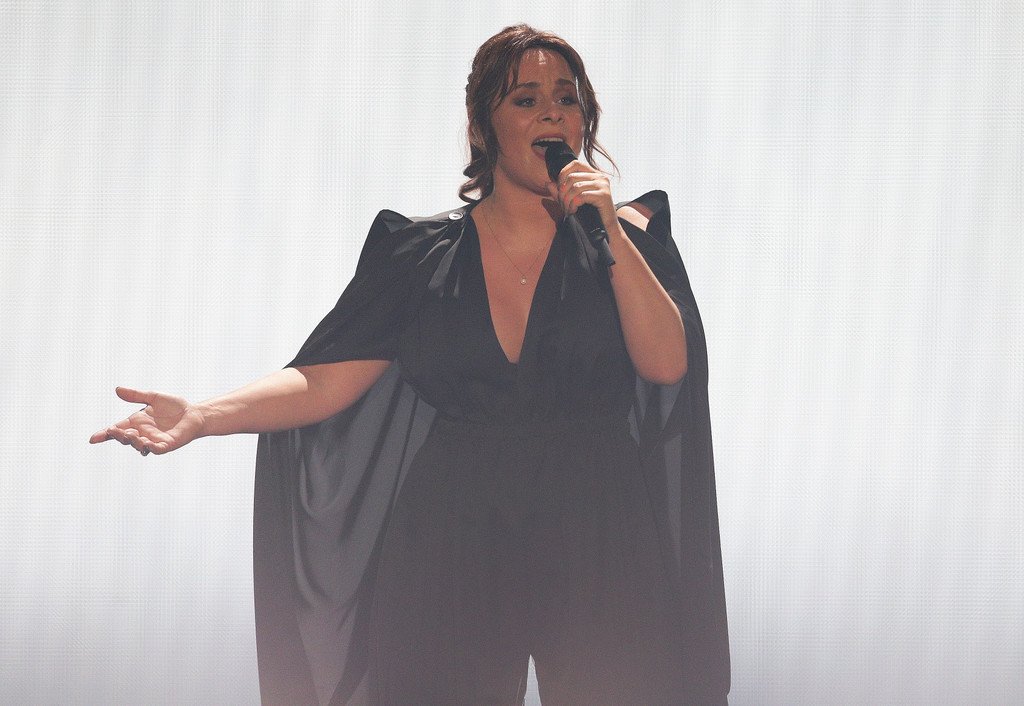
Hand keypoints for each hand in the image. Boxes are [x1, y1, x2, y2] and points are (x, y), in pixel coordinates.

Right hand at [89, 386, 203, 455]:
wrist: (194, 413)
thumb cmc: (174, 407)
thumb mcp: (153, 397)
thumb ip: (136, 395)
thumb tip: (118, 389)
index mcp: (136, 423)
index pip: (117, 430)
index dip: (104, 435)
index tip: (93, 439)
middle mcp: (142, 433)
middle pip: (125, 439)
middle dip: (119, 436)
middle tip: (115, 431)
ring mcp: (154, 440)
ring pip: (139, 446)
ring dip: (133, 442)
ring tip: (132, 435)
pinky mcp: (167, 445)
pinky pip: (156, 449)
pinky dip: (150, 448)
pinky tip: (147, 444)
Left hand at [546, 160, 618, 233]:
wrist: (606, 227)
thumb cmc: (590, 213)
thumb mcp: (572, 200)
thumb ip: (561, 192)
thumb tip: (547, 183)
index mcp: (593, 174)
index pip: (575, 164)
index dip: (563, 174)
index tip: (559, 189)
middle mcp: (599, 176)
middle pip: (572, 177)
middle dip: (562, 192)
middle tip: (562, 205)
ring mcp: (603, 185)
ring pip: (575, 187)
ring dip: (567, 200)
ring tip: (568, 210)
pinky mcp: (604, 195)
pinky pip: (581, 196)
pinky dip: (573, 204)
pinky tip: (574, 211)